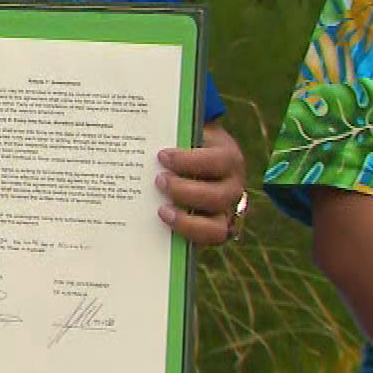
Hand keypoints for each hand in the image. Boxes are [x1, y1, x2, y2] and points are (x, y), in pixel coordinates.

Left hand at [155, 124, 246, 245]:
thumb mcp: (185, 133)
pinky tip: (164, 225)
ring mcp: (226, 212)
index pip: (217, 161)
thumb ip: (172, 134)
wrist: (199, 159)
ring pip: (216, 228)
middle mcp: (232, 188)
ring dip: (186, 221)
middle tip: (159, 181)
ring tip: (161, 210)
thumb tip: (140, 130)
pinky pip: (205, 242)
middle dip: (185, 191)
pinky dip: (185, 235)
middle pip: (218, 197)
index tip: (162, 156)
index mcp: (229, 159)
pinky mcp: (215, 230)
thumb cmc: (186, 145)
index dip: (189, 161)